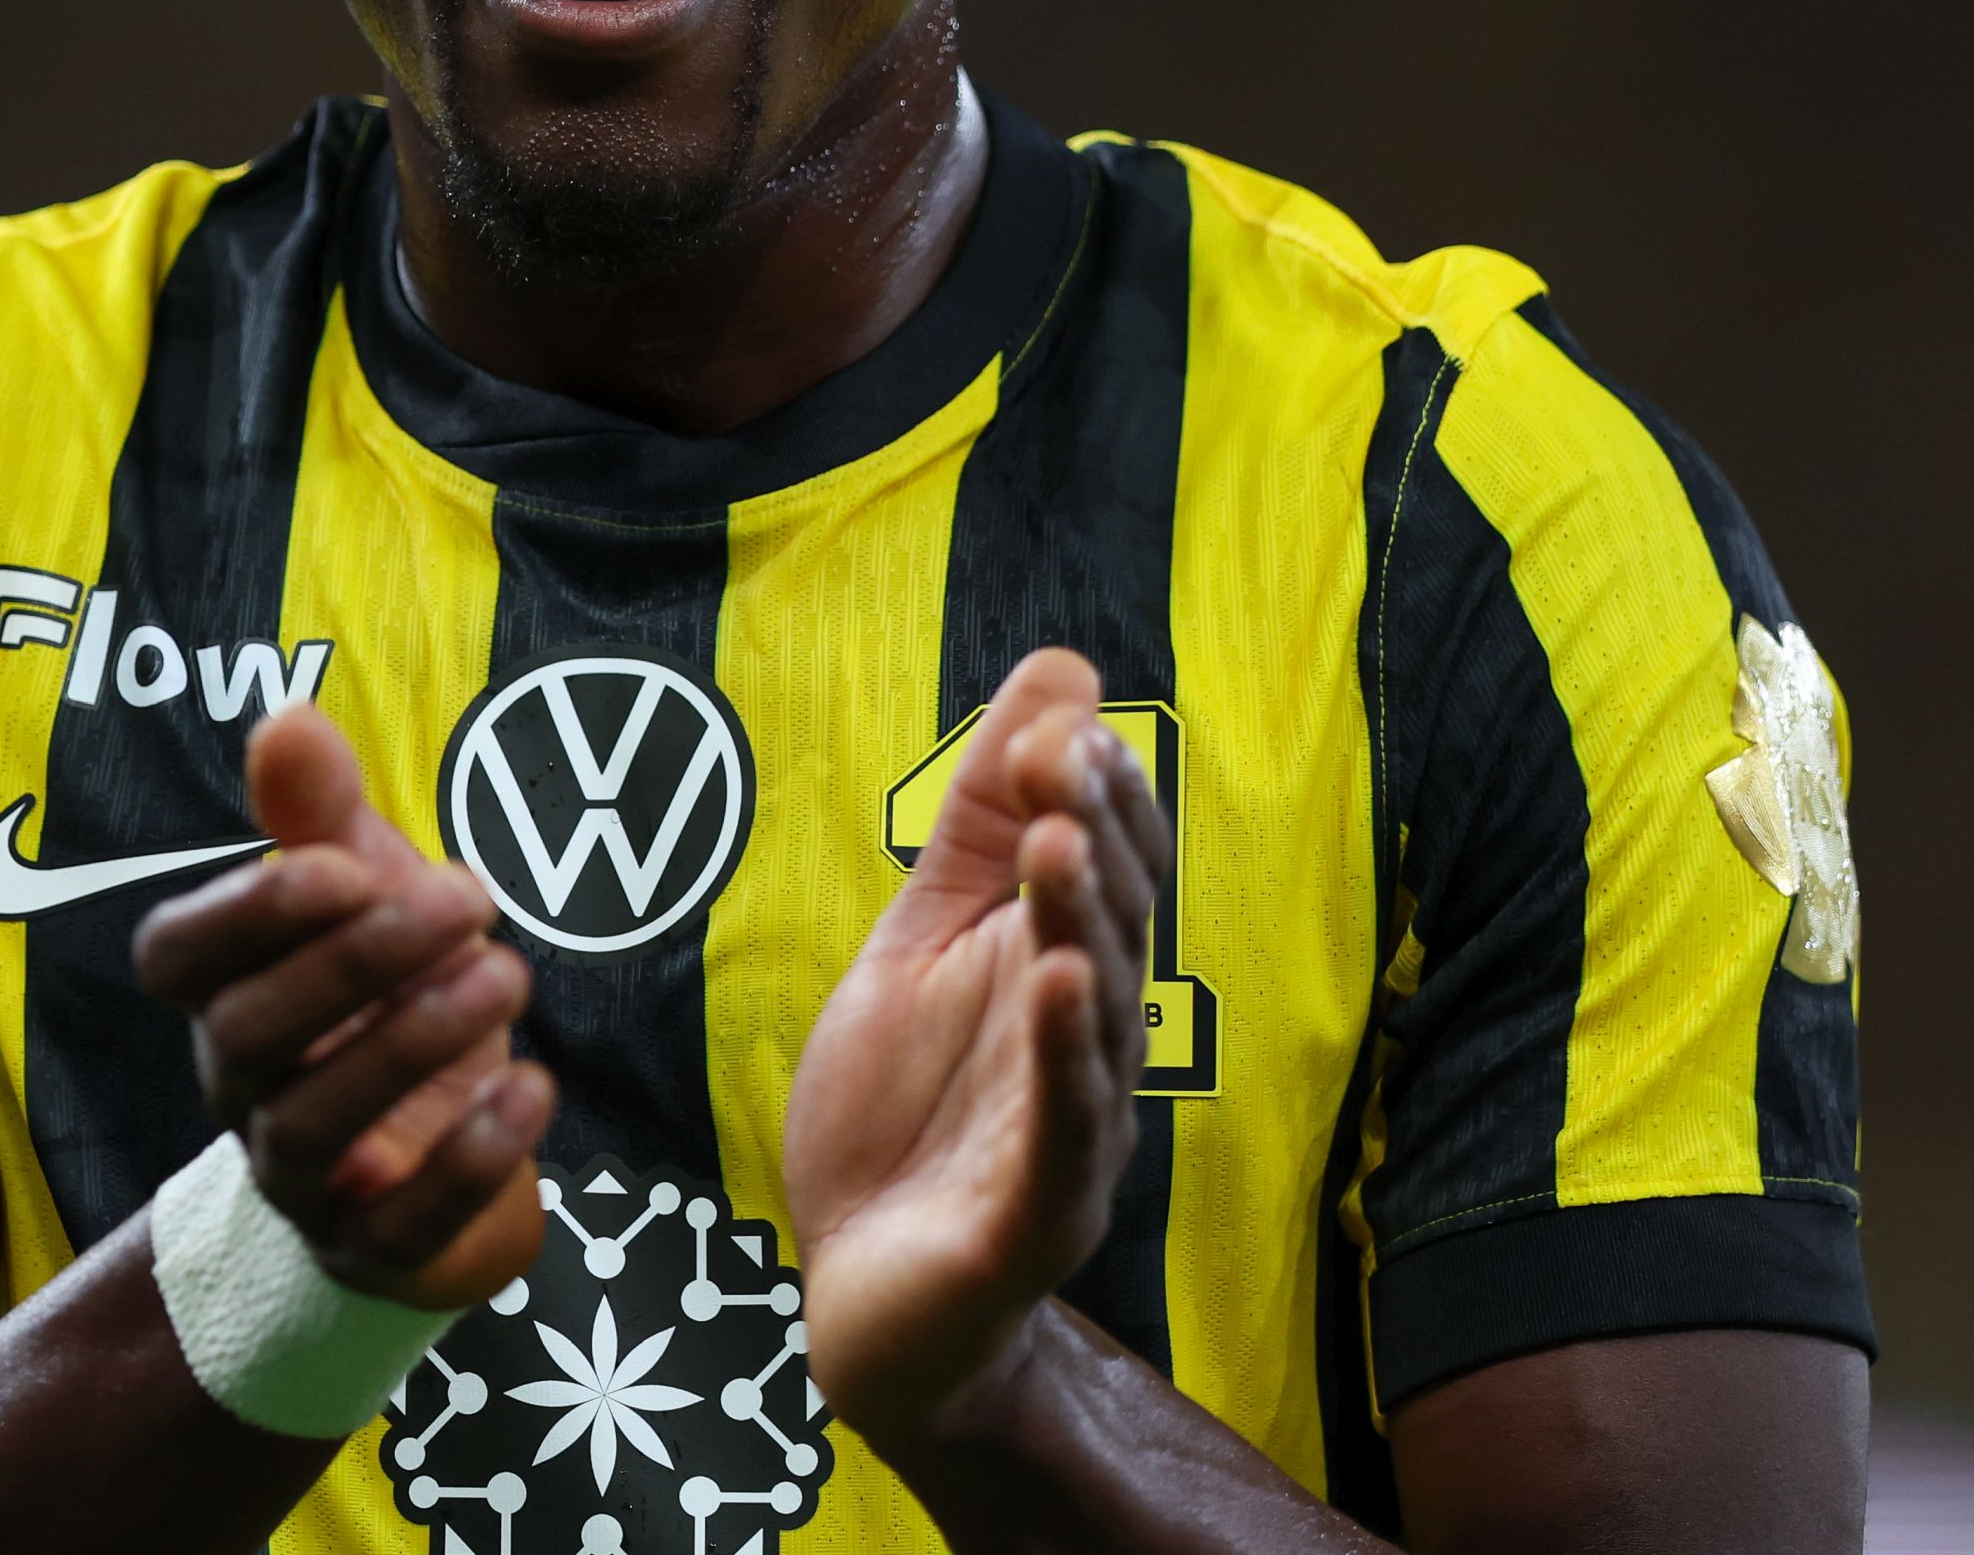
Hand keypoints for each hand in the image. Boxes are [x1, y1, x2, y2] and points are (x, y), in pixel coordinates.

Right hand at [132, 708, 553, 1310]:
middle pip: (248, 1033)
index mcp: (229, 992)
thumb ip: (323, 816)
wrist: (444, 1163)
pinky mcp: (377, 1249)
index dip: (244, 913)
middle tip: (468, 897)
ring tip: (510, 975)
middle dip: (355, 961)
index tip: (343, 863)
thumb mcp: (369, 899)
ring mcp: (304, 1181)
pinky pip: (401, 1222)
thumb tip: (287, 717)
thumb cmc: (392, 1006)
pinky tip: (534, 1086)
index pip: (174, 957)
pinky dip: (468, 1158)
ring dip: (412, 1045)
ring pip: (314, 1126)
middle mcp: (245, 1090)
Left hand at [782, 647, 1169, 1446]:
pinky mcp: (1035, 1213)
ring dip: (1079, 921)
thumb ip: (978, 823)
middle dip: (1093, 834)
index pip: (1107, 866)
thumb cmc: (902, 1117)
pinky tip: (1055, 982)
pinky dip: (1065, 1053)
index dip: (1096, 792)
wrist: (861, 1299)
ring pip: (1093, 1012)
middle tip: (1067, 752)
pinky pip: (1063, 1124)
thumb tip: (1058, 673)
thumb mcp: (920, 941)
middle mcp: (1086, 1045)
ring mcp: (1071, 1130)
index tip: (1066, 719)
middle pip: (1112, 924)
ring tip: (1056, 840)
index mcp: (1060, 975)